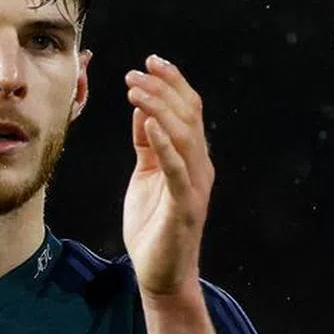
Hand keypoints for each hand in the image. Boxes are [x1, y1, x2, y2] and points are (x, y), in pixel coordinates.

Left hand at [122, 55, 214, 296]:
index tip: (151, 61)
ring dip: (159, 107)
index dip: (173, 83)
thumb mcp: (146, 175)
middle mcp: (199, 167)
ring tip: (134, 88)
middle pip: (188, 115)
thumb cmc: (152, 225)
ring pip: (184, 135)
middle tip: (135, 71)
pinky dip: (164, 143)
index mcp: (192, 158)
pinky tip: (149, 123)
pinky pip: (176, 169)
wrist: (161, 273)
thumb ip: (147, 144)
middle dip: (163, 88)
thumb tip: (144, 108)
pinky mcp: (184, 206)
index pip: (188, 110)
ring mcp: (194, 186)